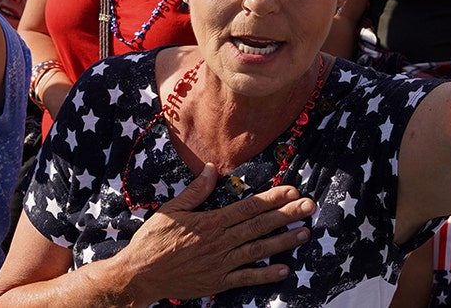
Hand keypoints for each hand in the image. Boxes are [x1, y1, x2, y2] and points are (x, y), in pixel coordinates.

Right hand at [121, 164, 314, 303]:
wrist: (140, 275)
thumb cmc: (153, 240)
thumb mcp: (171, 209)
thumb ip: (195, 191)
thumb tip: (211, 169)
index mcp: (211, 221)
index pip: (248, 207)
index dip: (272, 198)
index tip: (292, 190)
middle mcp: (220, 241)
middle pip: (259, 225)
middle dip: (287, 215)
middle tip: (310, 206)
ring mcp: (221, 263)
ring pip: (258, 250)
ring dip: (283, 241)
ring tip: (305, 233)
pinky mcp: (218, 282)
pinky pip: (246, 278)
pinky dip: (266, 275)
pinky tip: (285, 270)